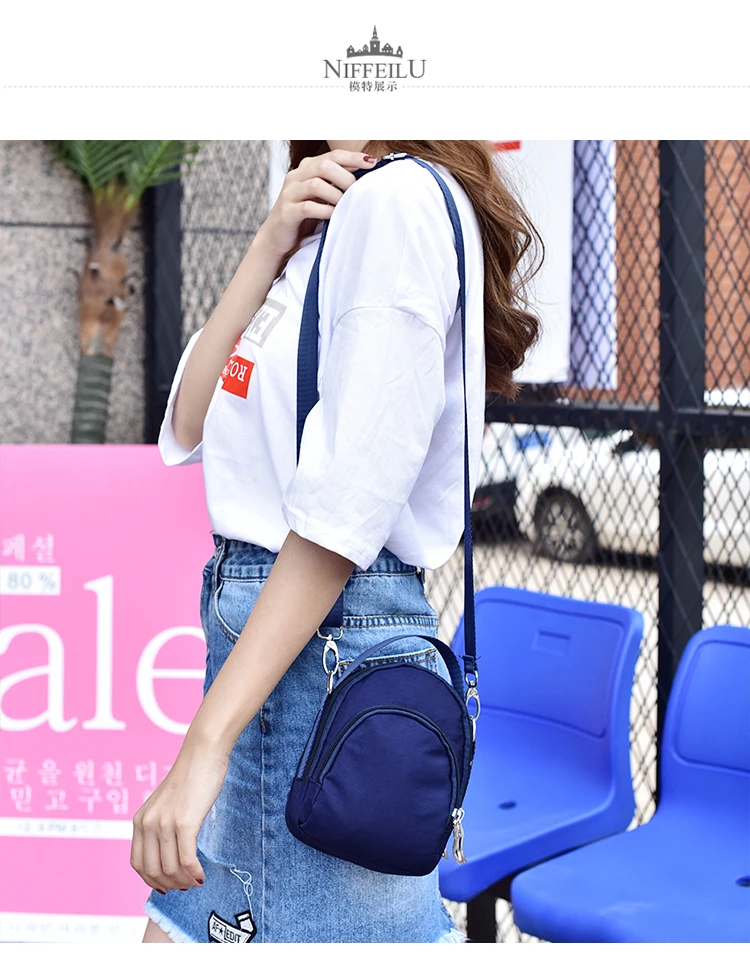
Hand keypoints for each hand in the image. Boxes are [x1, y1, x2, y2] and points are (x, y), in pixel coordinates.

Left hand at [130, 741, 228, 893]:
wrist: (203, 753)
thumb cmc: (190, 777)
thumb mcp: (166, 804)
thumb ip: (161, 825)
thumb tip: (168, 855)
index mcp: (140, 820)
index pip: (137, 864)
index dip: (151, 881)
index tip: (167, 886)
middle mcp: (147, 823)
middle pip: (152, 871)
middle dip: (170, 885)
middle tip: (186, 885)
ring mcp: (165, 824)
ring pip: (170, 869)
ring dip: (184, 882)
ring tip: (196, 881)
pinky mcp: (185, 823)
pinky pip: (187, 860)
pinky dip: (194, 873)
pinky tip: (203, 876)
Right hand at [254, 148, 377, 258]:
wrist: (278, 236)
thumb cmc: (305, 215)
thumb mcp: (323, 195)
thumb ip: (337, 183)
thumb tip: (366, 173)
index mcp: (306, 168)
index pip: (333, 156)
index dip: (353, 157)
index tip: (372, 162)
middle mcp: (296, 176)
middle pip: (325, 166)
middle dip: (346, 178)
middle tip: (357, 192)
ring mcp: (290, 193)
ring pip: (316, 184)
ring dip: (336, 195)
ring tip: (346, 206)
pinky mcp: (287, 212)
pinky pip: (308, 207)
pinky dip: (325, 211)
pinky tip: (334, 216)